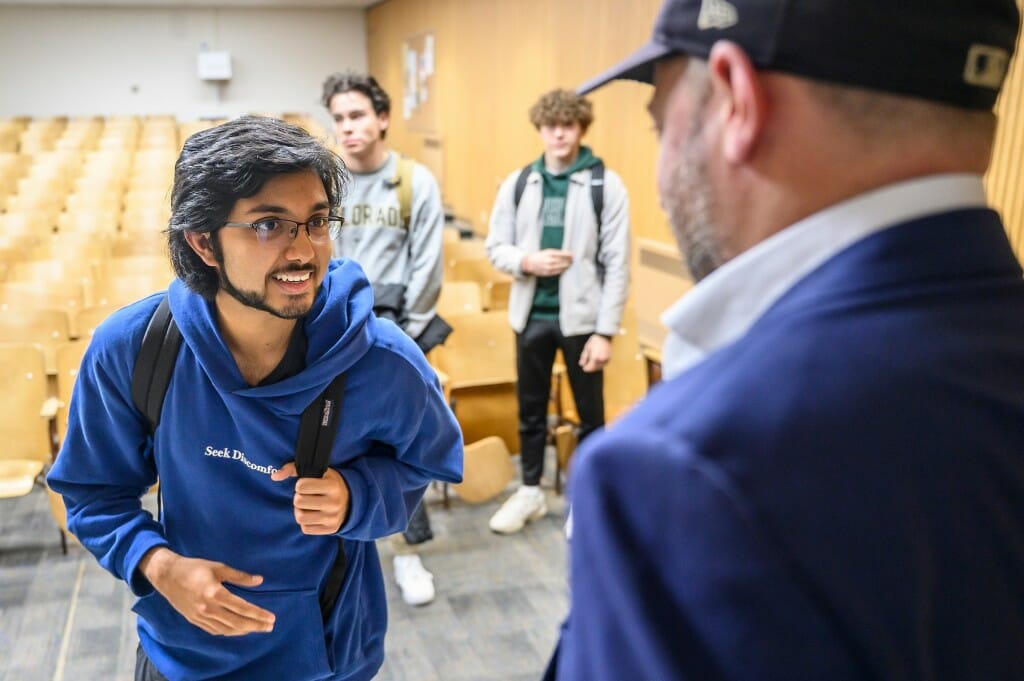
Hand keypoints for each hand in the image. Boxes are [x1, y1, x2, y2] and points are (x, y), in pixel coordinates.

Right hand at [139, 547, 274, 635]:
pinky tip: (238, 629)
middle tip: (269, 626)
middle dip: (255, 626)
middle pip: (236, 623)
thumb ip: (239, 576)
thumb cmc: (194, 568)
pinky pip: (215, 630)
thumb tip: (259, 580)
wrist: (167, 576)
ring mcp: (200, 617)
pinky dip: (229, 631)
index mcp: (215, 593)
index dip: (258, 614)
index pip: (242, 608)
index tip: (271, 618)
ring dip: (244, 631)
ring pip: (226, 629)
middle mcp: (208, 608)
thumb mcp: (218, 567)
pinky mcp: (194, 620)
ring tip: (257, 628)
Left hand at [271, 464, 349, 533]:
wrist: (351, 501)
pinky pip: (306, 529)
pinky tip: (312, 515)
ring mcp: (333, 518)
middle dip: (298, 498)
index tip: (307, 485)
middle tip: (305, 496)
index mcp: (332, 486)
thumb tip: (274, 476)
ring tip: (307, 506)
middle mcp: (334, 503)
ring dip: (300, 511)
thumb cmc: (329, 483)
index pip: (301, 486)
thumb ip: (294, 469)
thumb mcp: (319, 472)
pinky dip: (306, 522)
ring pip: (300, 517)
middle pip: (298, 502)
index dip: (300, 485)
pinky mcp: (330, 529)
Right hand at [523, 249, 572, 276]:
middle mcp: (550, 260)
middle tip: (573, 260)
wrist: (529, 263)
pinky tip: (564, 269)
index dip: (569, 255)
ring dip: (567, 265)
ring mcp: (549, 267)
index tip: (572, 255)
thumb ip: (556, 253)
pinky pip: (557, 272)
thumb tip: (566, 254)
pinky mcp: (548, 272)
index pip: (563, 254)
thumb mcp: (547, 251)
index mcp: (549, 253)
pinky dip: (562, 270)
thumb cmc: (539, 256)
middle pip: (563, 261)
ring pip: (562, 267)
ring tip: (570, 264)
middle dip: (569, 260)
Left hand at [579, 334, 611, 372]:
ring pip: (600, 367)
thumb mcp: (587, 348)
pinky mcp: (609, 358)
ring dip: (595, 366)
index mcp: (595, 357)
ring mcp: (606, 359)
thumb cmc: (594, 341)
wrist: (604, 336)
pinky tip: (596, 361)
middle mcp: (602, 359)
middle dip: (591, 368)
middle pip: (595, 368)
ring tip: (591, 363)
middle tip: (586, 366)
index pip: (590, 367)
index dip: (586, 368)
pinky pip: (603, 364)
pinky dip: (599, 364)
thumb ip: (584, 357)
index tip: (584, 368)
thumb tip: (581, 365)